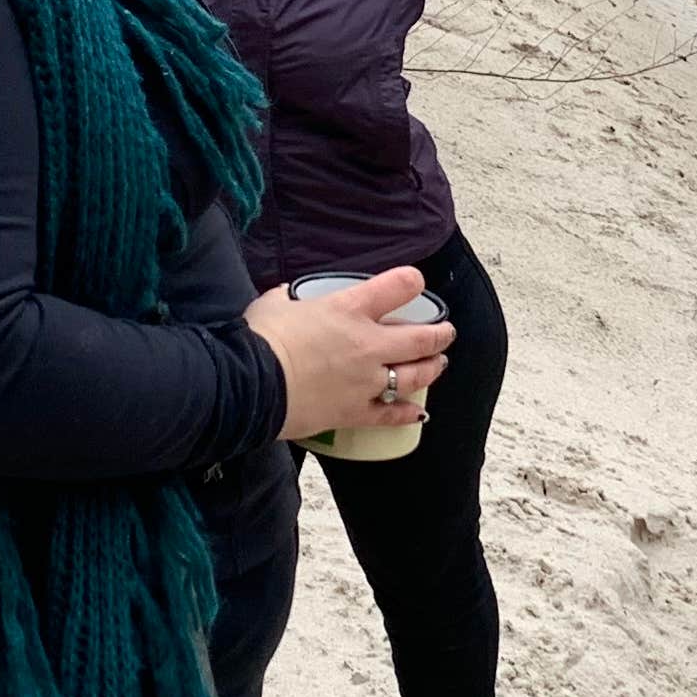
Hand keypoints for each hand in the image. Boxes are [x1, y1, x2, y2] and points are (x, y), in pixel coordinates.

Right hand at [245, 268, 454, 442]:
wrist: (251, 384)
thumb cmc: (260, 339)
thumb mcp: (275, 303)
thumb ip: (291, 298)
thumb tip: (290, 297)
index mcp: (349, 309)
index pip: (398, 287)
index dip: (412, 282)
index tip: (415, 282)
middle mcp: (367, 344)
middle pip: (420, 338)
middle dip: (439, 334)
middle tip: (446, 332)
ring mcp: (366, 381)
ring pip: (414, 375)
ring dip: (432, 368)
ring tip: (439, 363)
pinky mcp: (356, 411)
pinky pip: (390, 414)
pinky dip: (407, 413)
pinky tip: (419, 412)